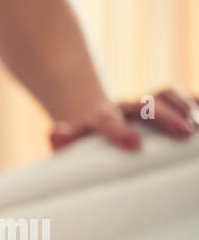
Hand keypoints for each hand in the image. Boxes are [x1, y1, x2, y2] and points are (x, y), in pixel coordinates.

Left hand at [49, 87, 198, 150]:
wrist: (91, 120)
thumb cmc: (82, 143)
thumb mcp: (69, 145)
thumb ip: (63, 142)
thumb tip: (56, 134)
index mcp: (98, 118)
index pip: (106, 120)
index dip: (119, 131)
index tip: (134, 145)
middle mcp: (123, 106)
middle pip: (144, 105)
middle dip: (165, 117)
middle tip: (184, 133)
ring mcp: (144, 102)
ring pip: (164, 94)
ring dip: (183, 107)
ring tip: (197, 127)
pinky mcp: (161, 103)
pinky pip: (180, 96)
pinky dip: (194, 101)